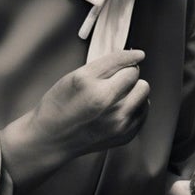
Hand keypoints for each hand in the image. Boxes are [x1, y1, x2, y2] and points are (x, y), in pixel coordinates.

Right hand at [2, 51, 149, 187]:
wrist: (50, 140)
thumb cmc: (57, 107)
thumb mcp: (72, 78)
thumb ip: (101, 68)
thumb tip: (130, 57)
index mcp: (88, 84)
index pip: (121, 61)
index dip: (130, 56)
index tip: (137, 54)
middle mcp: (105, 102)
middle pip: (134, 74)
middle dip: (126, 74)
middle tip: (115, 80)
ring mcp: (117, 121)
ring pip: (143, 91)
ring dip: (133, 89)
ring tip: (118, 95)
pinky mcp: (125, 134)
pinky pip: (143, 110)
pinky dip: (134, 106)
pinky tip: (119, 109)